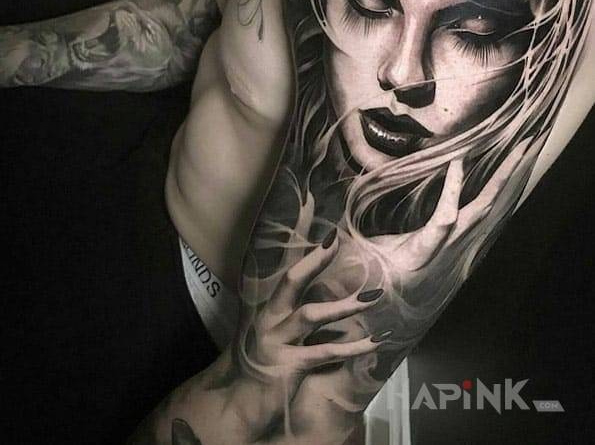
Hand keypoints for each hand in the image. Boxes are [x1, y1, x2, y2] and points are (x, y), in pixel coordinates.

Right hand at [230, 229, 387, 440]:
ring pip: (312, 315)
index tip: (319, 217)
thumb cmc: (261, 363)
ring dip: (346, 305)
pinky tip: (376, 341)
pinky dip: (353, 347)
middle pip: (291, 281)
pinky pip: (325, 353)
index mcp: (268, 306)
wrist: (237, 403)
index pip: (284, 268)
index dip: (302, 245)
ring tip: (375, 295)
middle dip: (315, 260)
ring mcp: (276, 341)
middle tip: (336, 241)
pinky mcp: (287, 366)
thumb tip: (331, 294)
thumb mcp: (273, 331)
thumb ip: (294, 312)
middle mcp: (268, 318)